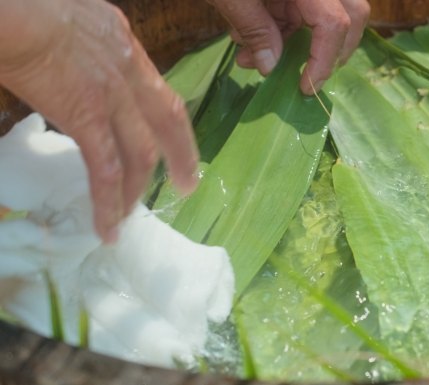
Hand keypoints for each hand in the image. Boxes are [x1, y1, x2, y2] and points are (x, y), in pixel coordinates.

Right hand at [0, 0, 198, 242]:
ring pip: (140, 153)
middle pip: (168, 121)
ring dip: (138, 188)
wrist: (15, 11)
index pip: (156, 90)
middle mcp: (129, 72)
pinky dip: (109, 203)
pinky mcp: (87, 119)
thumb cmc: (28, 7)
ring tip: (134, 215)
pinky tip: (108, 228)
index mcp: (125, 46)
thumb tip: (76, 64)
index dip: (169, 121)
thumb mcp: (74, 18)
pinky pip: (106, 170)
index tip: (175, 141)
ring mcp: (113, 97)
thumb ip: (87, 47)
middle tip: (188, 184)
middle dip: (182, 155)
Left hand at [208, 0, 369, 94]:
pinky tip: (248, 39)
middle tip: (304, 78)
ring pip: (325, 16)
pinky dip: (280, 29)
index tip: (305, 88)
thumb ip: (254, 28)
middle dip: (329, 52)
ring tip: (250, 55)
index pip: (335, 23)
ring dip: (293, 43)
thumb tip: (271, 67)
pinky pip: (302, 9)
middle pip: (351, 16)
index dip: (324, 60)